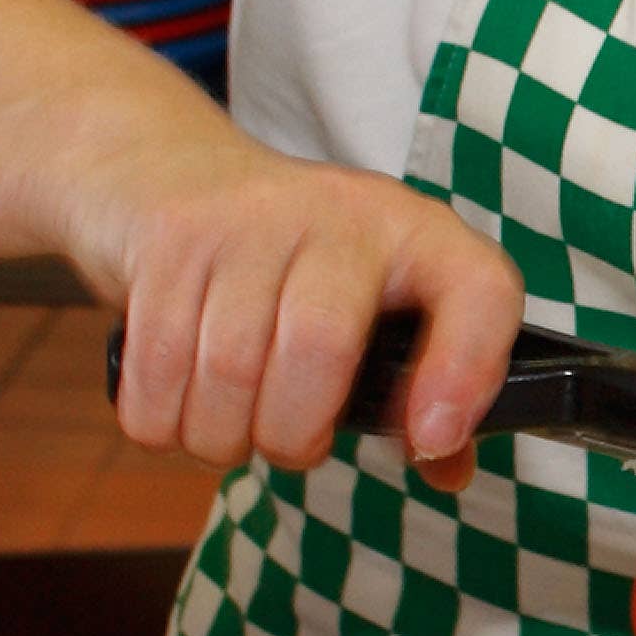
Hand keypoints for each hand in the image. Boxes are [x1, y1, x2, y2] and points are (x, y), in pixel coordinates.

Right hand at [76, 114, 521, 469]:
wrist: (168, 170)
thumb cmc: (294, 263)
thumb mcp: (372, 299)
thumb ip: (418, 384)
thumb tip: (446, 466)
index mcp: (417, 235)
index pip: (477, 289)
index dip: (464, 372)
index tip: (430, 441)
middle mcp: (342, 213)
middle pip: (320, 348)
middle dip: (294, 436)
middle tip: (288, 445)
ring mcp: (250, 217)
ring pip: (229, 369)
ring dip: (221, 437)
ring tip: (229, 430)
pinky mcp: (172, 237)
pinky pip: (158, 366)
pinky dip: (162, 419)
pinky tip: (177, 410)